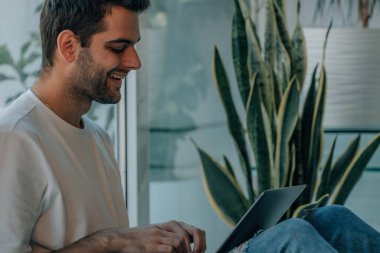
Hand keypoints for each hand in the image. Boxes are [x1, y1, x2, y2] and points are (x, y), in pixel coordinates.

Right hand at [53, 221, 206, 252]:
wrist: (118, 239)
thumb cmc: (137, 241)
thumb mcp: (155, 236)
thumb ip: (169, 239)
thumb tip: (184, 245)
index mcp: (167, 225)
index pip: (191, 230)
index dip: (200, 242)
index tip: (199, 252)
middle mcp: (164, 228)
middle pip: (188, 235)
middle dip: (196, 247)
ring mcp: (158, 235)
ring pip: (180, 241)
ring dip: (183, 252)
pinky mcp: (151, 244)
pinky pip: (170, 248)